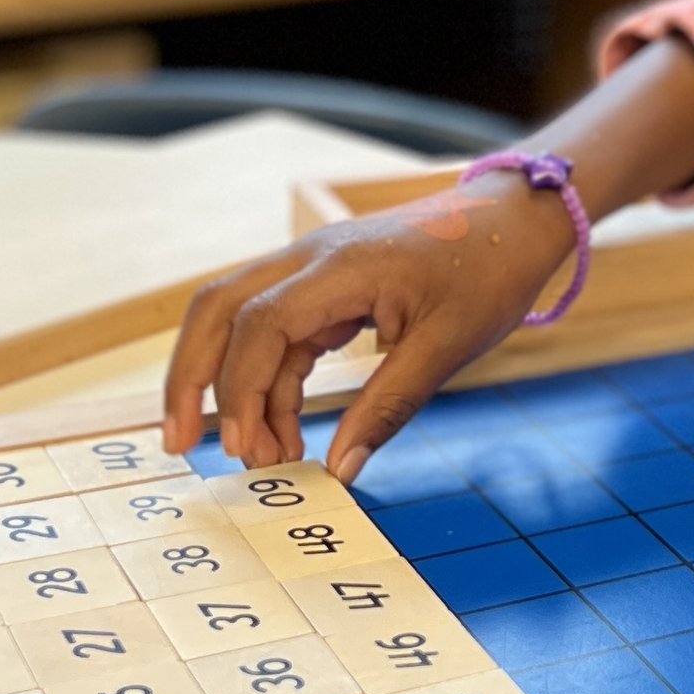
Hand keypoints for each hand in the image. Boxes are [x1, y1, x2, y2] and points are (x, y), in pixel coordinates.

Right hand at [165, 174, 572, 481]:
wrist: (514, 221)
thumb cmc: (488, 273)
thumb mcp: (446, 347)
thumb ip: (388, 407)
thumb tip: (341, 471)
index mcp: (340, 267)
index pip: (257, 324)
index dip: (239, 389)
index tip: (243, 448)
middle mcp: (310, 260)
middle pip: (216, 310)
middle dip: (190, 378)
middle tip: (179, 444)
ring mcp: (313, 271)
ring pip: (239, 323)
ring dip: (236, 388)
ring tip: (261, 456)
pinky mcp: (325, 288)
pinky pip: (277, 333)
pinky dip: (272, 382)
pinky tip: (286, 430)